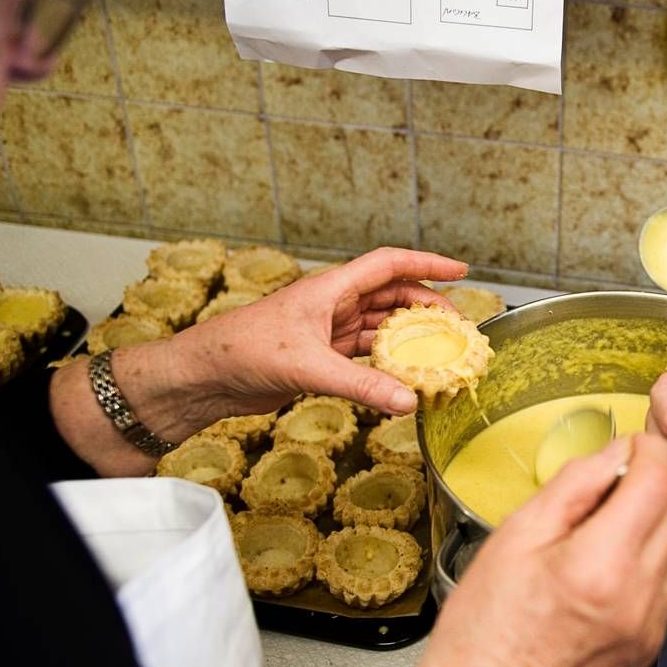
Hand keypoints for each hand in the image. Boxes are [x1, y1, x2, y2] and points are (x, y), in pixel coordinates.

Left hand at [152, 247, 466, 435]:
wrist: (205, 375)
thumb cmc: (244, 351)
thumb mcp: (308, 367)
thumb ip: (361, 387)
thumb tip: (408, 402)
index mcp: (330, 289)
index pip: (389, 265)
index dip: (427, 265)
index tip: (461, 271)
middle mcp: (332, 305)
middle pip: (391, 296)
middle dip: (426, 307)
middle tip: (458, 328)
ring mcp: (327, 331)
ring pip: (380, 327)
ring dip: (409, 337)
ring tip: (440, 353)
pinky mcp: (320, 357)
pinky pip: (365, 355)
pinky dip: (387, 365)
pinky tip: (404, 378)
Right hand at [419, 434, 666, 666]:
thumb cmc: (487, 625)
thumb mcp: (518, 534)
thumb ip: (575, 484)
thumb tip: (614, 452)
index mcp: (601, 564)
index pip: (655, 484)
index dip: (647, 451)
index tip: (631, 443)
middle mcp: (638, 596)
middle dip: (648, 486)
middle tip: (605, 486)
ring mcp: (650, 624)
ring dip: (648, 523)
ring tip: (596, 533)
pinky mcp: (652, 643)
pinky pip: (665, 581)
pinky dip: (645, 561)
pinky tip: (602, 568)